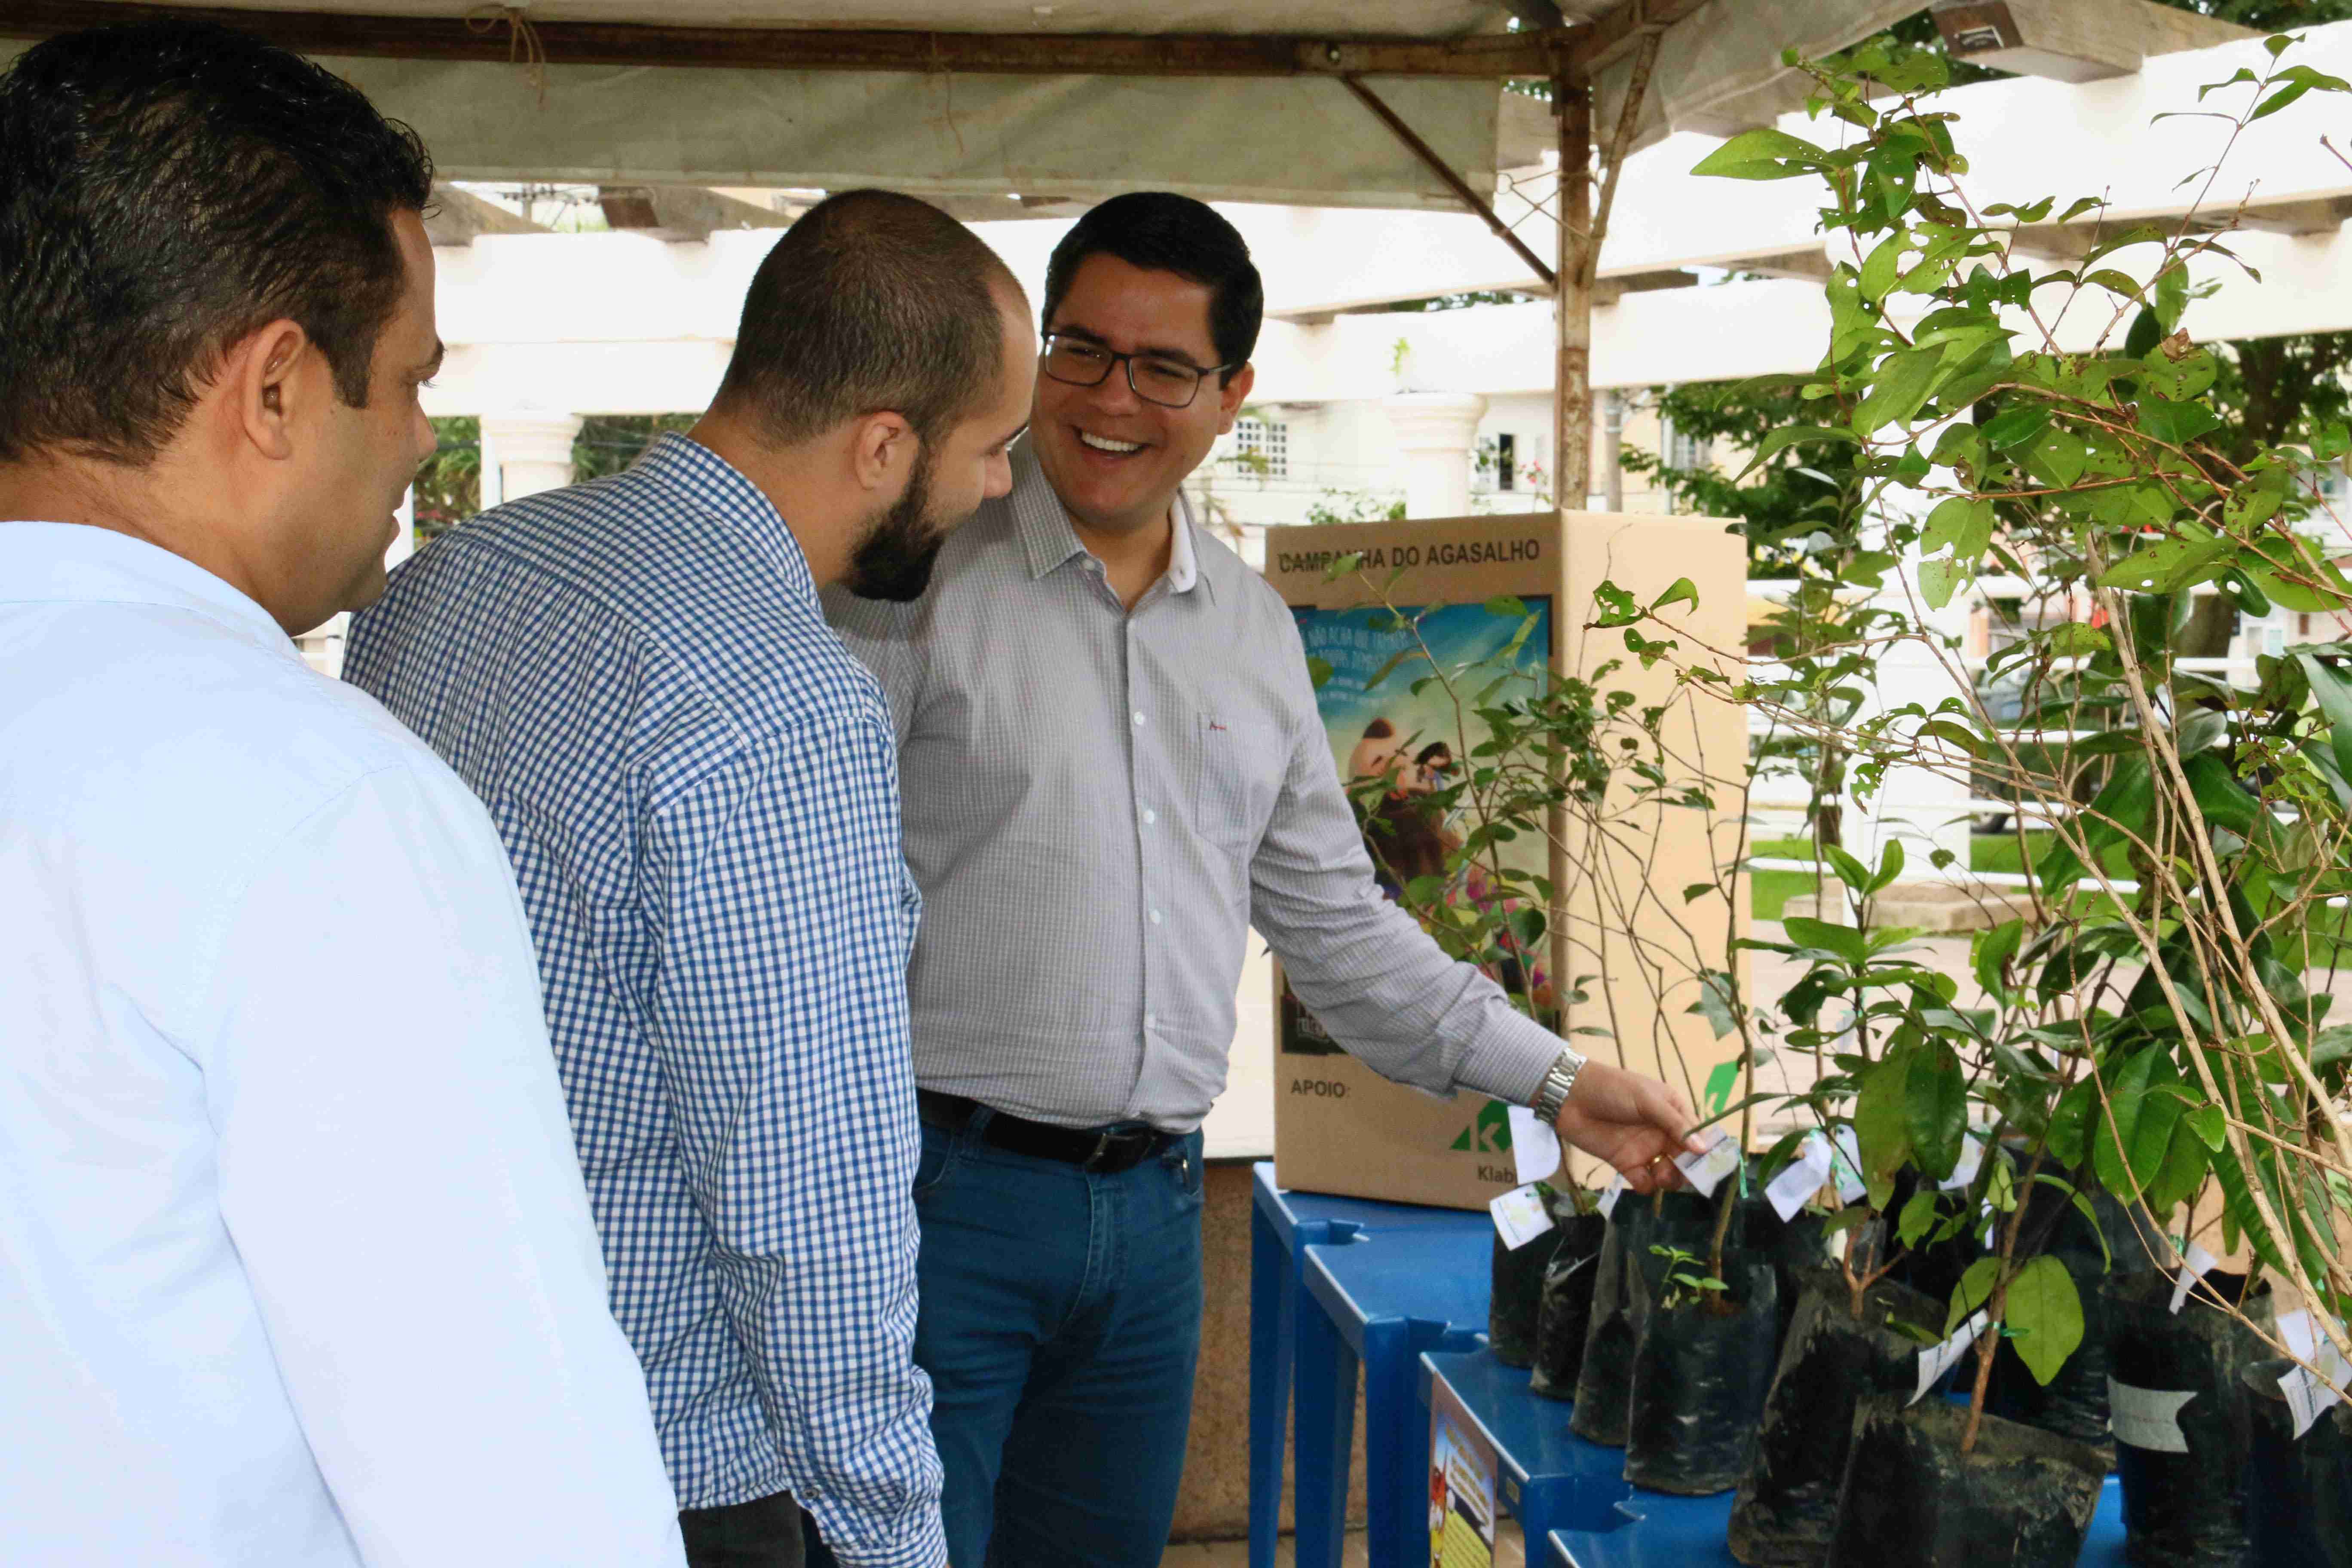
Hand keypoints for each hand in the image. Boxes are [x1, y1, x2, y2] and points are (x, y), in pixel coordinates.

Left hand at [1551, 1059, 1706, 1194]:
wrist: (1570, 1096)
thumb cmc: (1612, 1089)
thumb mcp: (1647, 1099)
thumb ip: (1674, 1124)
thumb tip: (1703, 1149)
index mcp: (1673, 1112)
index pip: (1699, 1135)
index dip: (1707, 1151)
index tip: (1713, 1166)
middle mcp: (1662, 1132)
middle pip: (1686, 1159)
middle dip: (1689, 1170)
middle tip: (1683, 1173)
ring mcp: (1644, 1149)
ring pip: (1668, 1173)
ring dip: (1669, 1179)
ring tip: (1660, 1174)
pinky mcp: (1625, 1163)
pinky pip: (1643, 1182)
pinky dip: (1645, 1185)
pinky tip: (1640, 1177)